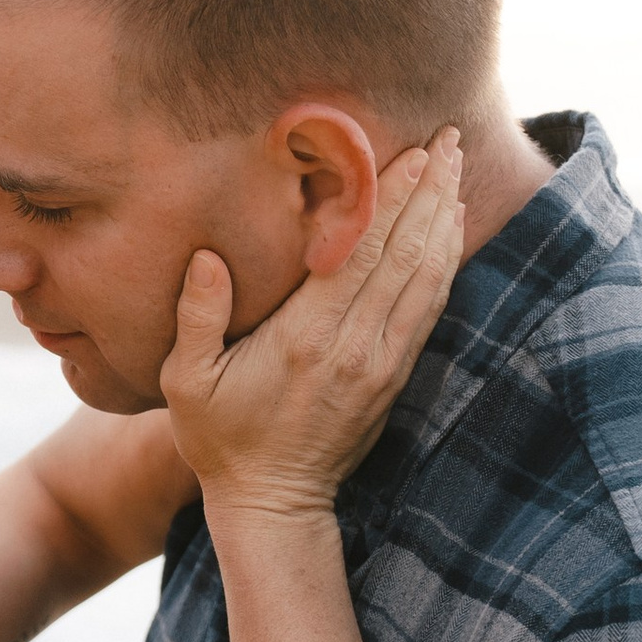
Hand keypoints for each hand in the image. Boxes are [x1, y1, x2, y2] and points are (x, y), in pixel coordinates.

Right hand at [159, 133, 461, 520]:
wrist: (274, 502)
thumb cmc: (220, 438)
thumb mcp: (186, 382)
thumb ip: (197, 317)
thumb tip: (207, 257)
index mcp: (306, 336)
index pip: (361, 252)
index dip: (391, 197)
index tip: (413, 150)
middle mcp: (354, 344)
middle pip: (404, 252)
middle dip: (429, 191)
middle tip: (448, 138)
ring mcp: (381, 362)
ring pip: (426, 276)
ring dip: (444, 219)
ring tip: (456, 169)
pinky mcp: (394, 376)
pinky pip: (429, 308)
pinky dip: (445, 263)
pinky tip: (451, 230)